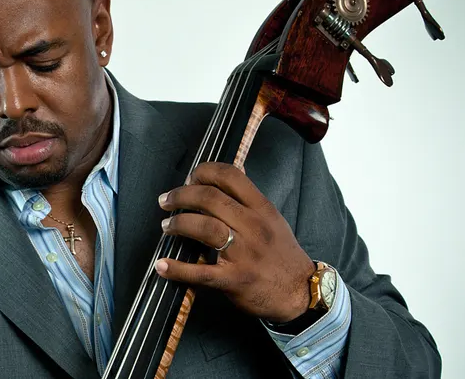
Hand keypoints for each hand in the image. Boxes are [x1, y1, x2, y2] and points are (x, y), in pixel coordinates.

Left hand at [154, 162, 315, 322]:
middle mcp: (253, 227)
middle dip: (181, 196)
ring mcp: (245, 254)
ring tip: (167, 226)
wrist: (302, 293)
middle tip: (166, 201)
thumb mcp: (272, 219)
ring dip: (178, 224)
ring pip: (205, 228)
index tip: (189, 178)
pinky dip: (178, 269)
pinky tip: (163, 265)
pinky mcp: (235, 280)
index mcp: (262, 209)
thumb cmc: (282, 255)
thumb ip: (249, 198)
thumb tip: (230, 173)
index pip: (230, 176)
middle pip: (210, 199)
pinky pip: (201, 272)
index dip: (203, 172)